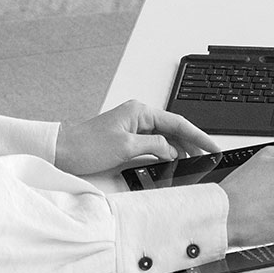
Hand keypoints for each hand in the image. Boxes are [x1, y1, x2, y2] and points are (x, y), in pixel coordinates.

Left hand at [55, 100, 220, 176]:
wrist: (62, 150)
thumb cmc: (86, 145)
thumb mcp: (125, 147)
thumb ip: (154, 147)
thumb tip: (172, 150)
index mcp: (140, 112)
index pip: (177, 122)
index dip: (197, 135)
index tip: (211, 145)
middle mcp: (138, 116)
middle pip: (174, 129)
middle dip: (192, 142)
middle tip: (208, 156)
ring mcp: (133, 127)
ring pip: (165, 137)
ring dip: (179, 149)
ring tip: (195, 161)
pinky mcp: (128, 138)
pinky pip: (154, 143)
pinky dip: (166, 152)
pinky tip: (173, 161)